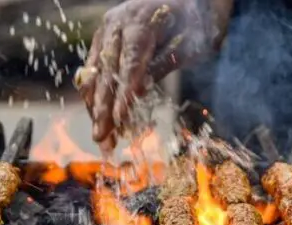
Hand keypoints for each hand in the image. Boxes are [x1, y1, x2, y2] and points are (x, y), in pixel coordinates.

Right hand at [74, 0, 224, 151]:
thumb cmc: (196, 21)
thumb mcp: (189, 44)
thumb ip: (163, 65)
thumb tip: (136, 93)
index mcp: (141, 20)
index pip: (129, 63)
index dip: (123, 93)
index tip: (119, 120)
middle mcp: (117, 22)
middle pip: (106, 70)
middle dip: (103, 108)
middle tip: (102, 138)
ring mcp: (107, 29)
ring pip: (95, 72)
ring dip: (96, 106)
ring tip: (101, 137)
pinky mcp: (104, 38)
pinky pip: (95, 68)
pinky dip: (96, 94)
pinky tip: (99, 117)